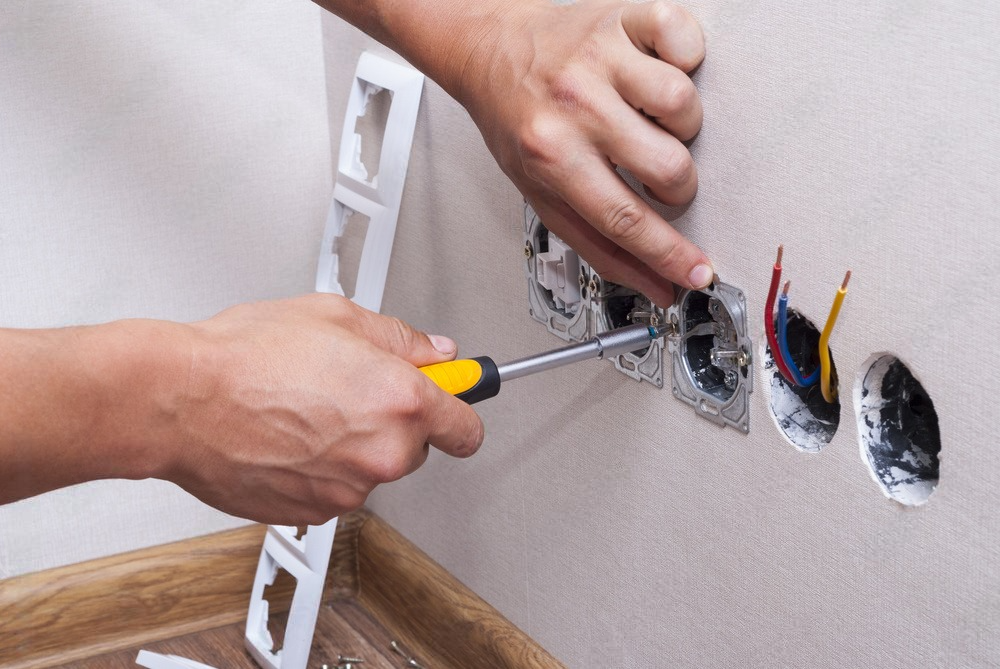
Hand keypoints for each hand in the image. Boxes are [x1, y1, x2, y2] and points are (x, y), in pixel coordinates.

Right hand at [164, 294, 482, 524]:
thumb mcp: (336, 316)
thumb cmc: (245, 356)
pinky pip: (336, 489)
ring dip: (354, 446)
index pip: (466, 427)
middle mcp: (383, 453)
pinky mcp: (314, 512)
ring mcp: (348, 488)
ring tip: (306, 410)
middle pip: (417, 447)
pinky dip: (321, 470)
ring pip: (372, 468)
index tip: (455, 403)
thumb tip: (434, 353)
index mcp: (400, 401)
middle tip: (350, 391)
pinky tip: (288, 437)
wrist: (180, 400)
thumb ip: (400, 339)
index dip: (460, 410)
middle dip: (394, 422)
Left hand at [454, 0, 711, 305]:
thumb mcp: (541, 192)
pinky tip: (658, 72)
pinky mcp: (624, 19)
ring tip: (650, 122)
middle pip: (669, 167)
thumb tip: (658, 284)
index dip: (669, 253)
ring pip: (684, 107)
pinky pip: (685, 41)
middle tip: (657, 177)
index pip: (624, 219)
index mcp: (551, 155)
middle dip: (677, 187)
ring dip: (681, 126)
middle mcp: (575, 104)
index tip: (698, 272)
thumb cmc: (519, 124)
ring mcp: (601, 57)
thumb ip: (600, 245)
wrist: (490, 51)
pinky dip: (686, 59)